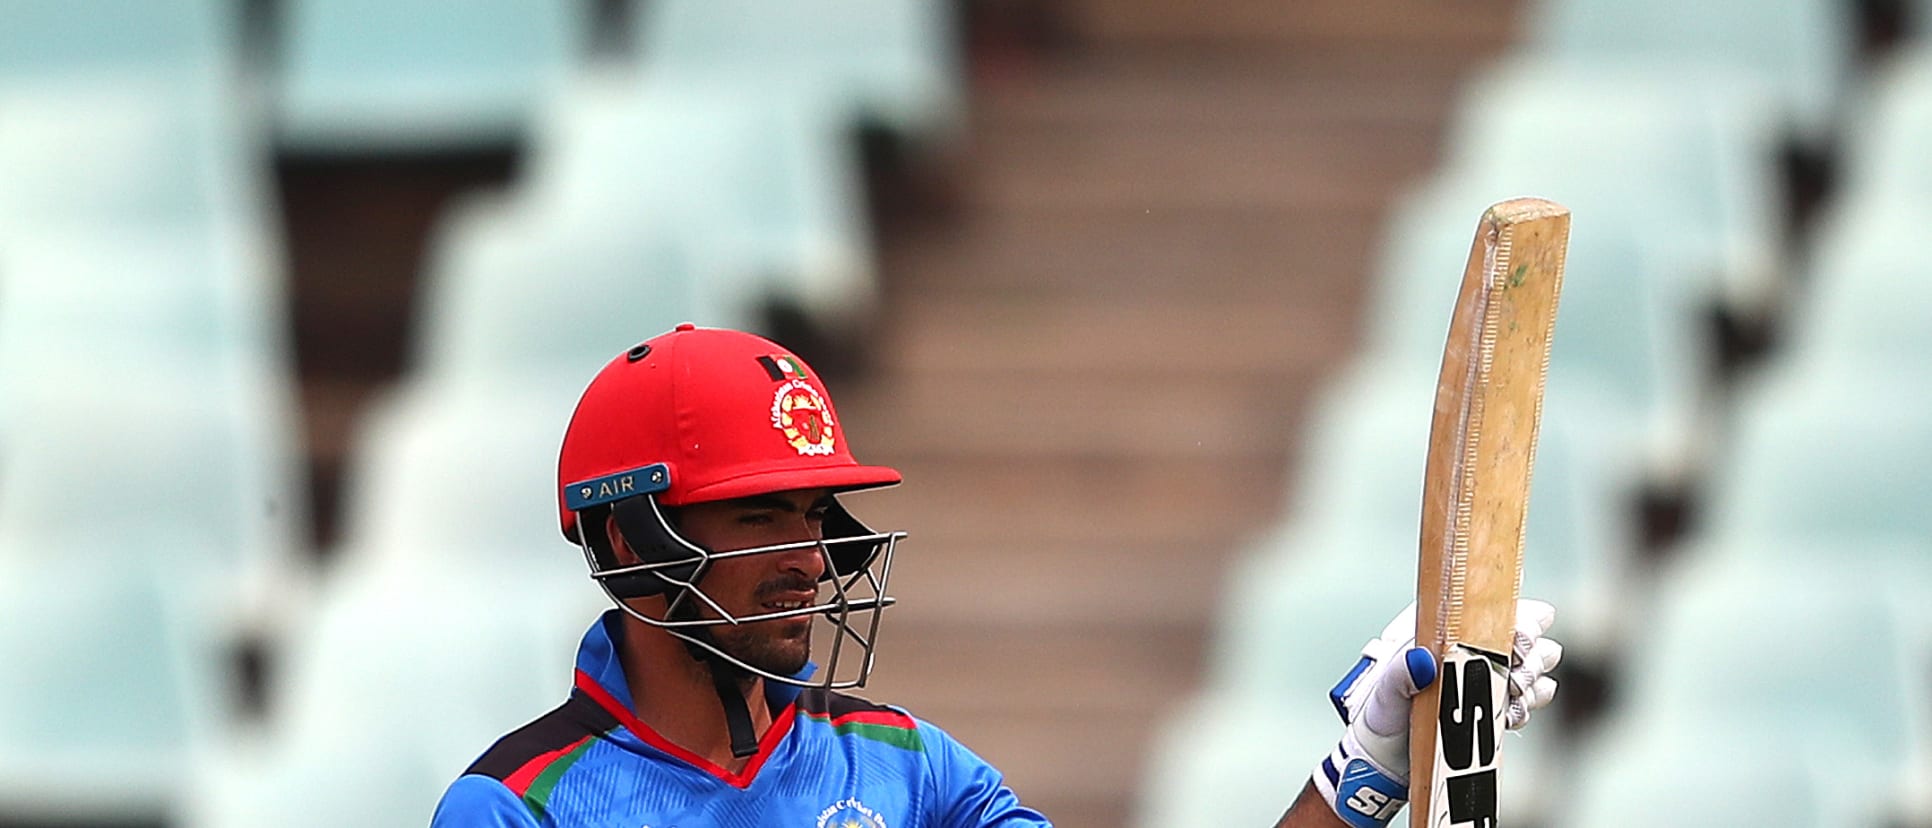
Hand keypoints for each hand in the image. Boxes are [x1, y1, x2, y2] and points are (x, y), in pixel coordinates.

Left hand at [1310, 600, 1560, 826]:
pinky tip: (1507, 716)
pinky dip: (1526, 708)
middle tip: (1513, 677)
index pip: (1498, 610)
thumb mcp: (1385, 690)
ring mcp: (1486, 678)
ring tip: (1509, 696)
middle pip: (1528, 639)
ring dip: (1530, 683)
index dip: (1521, 620)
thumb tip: (1422, 659)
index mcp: (1448, 631)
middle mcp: (1473, 649)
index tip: (1517, 642)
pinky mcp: (1494, 707)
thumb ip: (1401, 673)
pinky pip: (1528, 701)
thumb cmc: (1382, 714)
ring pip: (1534, 669)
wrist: (1387, 758)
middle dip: (1531, 657)